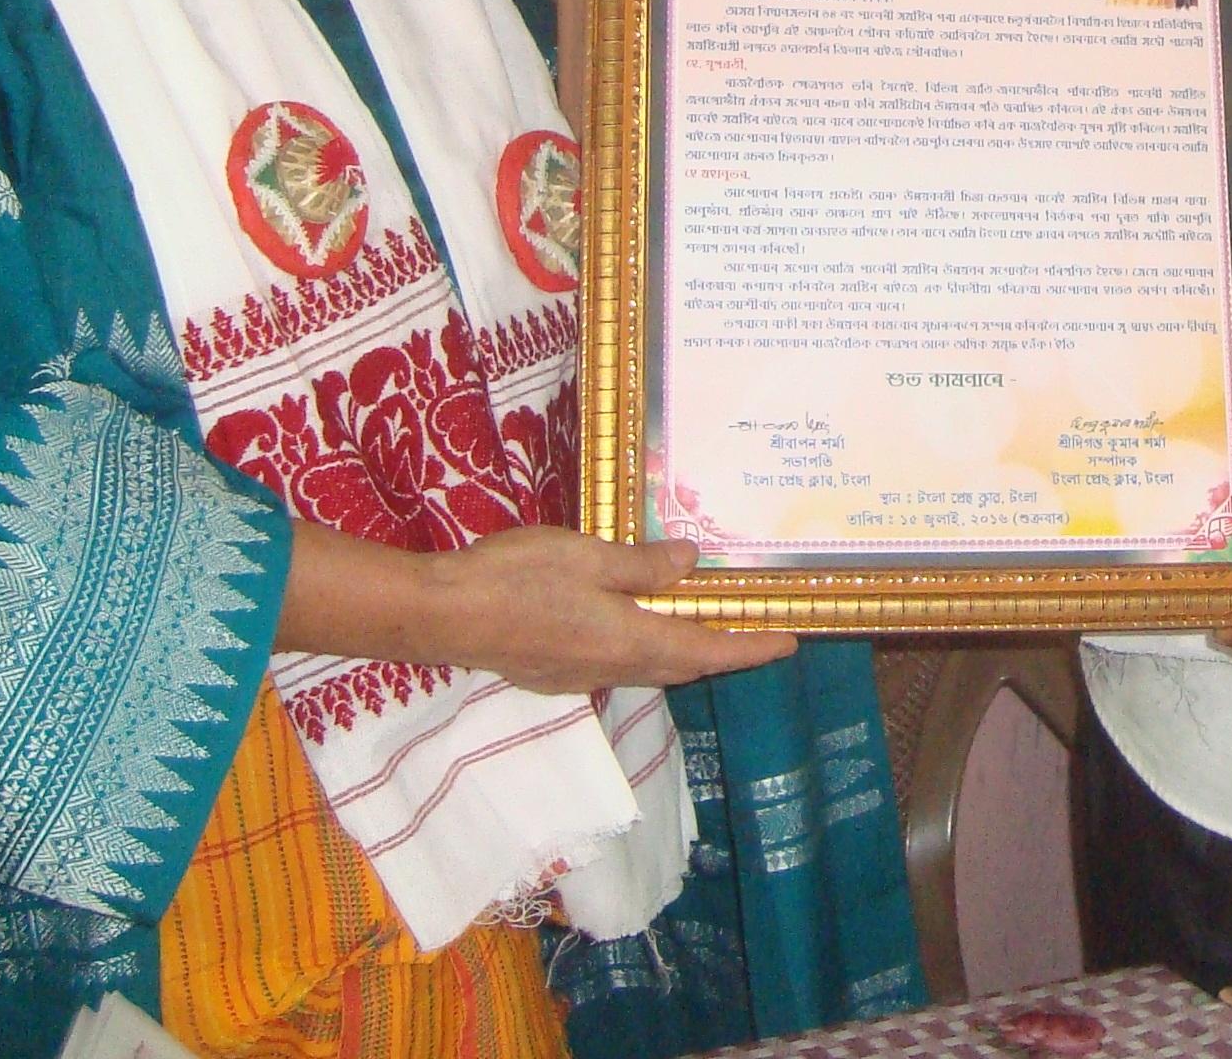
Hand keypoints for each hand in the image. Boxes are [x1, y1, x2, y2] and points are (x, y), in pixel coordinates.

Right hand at [426, 528, 797, 695]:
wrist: (442, 615)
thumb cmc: (516, 578)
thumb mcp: (588, 556)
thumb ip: (641, 565)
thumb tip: (690, 563)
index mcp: (629, 641)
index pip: (706, 649)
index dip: (751, 646)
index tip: (789, 643)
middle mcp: (611, 668)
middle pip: (682, 665)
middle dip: (722, 653)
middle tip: (754, 633)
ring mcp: (578, 676)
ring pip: (648, 668)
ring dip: (682, 653)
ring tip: (704, 627)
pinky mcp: (551, 673)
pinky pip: (616, 666)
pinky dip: (643, 651)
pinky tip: (633, 628)